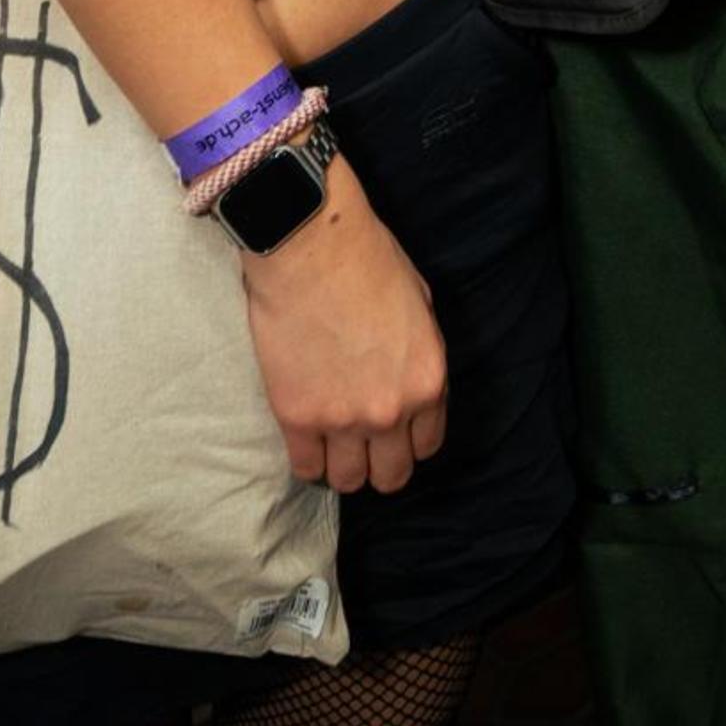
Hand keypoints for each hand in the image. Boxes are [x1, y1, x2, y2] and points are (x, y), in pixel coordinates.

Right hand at [240, 164, 448, 495]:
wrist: (311, 243)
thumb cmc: (367, 259)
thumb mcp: (420, 303)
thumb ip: (420, 353)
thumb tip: (411, 380)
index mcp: (428, 381)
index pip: (427, 446)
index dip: (408, 439)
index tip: (392, 431)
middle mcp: (391, 410)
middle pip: (391, 477)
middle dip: (379, 463)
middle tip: (362, 443)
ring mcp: (344, 419)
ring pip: (348, 481)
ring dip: (341, 465)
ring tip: (331, 440)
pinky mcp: (298, 417)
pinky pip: (306, 467)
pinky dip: (307, 458)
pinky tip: (306, 437)